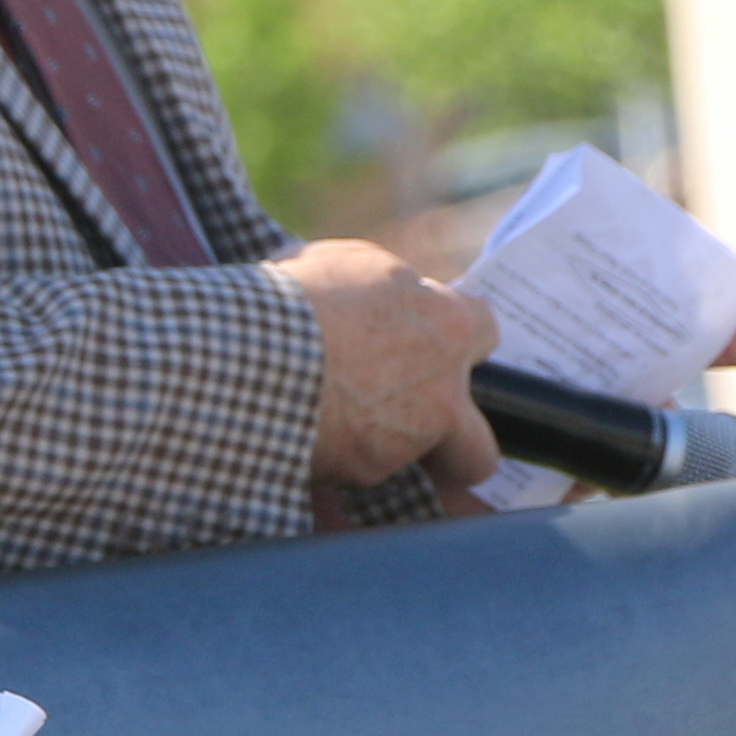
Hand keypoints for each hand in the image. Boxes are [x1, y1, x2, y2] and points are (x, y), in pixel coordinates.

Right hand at [274, 239, 499, 495]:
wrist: (250, 355)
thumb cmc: (300, 300)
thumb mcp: (353, 264)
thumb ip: (393, 287)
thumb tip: (400, 294)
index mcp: (447, 328)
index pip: (485, 333)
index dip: (457, 341)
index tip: (432, 344)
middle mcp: (444, 394)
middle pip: (480, 446)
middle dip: (457, 443)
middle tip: (418, 425)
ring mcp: (409, 441)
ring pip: (413, 459)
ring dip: (385, 443)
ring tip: (334, 415)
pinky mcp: (366, 471)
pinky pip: (361, 469)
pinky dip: (340, 453)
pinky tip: (307, 427)